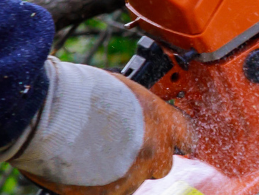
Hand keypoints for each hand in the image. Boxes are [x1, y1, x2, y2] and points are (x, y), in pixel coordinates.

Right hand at [11, 59, 193, 194]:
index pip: (187, 136)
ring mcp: (130, 177)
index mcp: (163, 122)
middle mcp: (153, 153)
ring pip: (134, 180)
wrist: (52, 115)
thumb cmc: (84, 94)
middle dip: (148, 157)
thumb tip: (143, 118)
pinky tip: (84, 167)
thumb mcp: (127, 92)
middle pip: (162, 164)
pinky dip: (99, 184)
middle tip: (126, 146)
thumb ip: (143, 112)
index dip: (180, 138)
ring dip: (121, 170)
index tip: (176, 141)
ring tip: (95, 152)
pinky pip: (109, 192)